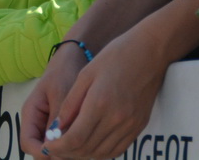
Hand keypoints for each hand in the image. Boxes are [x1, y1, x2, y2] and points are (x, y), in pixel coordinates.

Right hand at [19, 38, 89, 154]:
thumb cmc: (65, 71)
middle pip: (40, 150)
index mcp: (31, 114)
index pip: (27, 143)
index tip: (60, 151)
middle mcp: (37, 123)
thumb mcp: (61, 92)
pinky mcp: (62, 126)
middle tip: (77, 151)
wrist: (75, 58)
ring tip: (85, 145)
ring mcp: (49, 126)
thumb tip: (56, 144)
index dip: (41, 152)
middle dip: (56, 154)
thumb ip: (57, 118)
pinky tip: (88, 140)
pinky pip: (65, 142)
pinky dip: (74, 145)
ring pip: (54, 149)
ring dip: (66, 151)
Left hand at [42, 29, 165, 159]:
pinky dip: (101, 153)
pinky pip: (117, 150)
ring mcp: (130, 124)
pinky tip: (91, 146)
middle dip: (67, 153)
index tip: (48, 146)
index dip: (58, 147)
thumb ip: (70, 104)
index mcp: (99, 103)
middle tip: (55, 148)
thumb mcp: (86, 74)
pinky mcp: (139, 126)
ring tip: (70, 148)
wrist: (150, 50)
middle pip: (87, 149)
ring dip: (83, 155)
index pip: (74, 139)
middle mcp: (116, 119)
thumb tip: (56, 129)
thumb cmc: (116, 56)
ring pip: (101, 154)